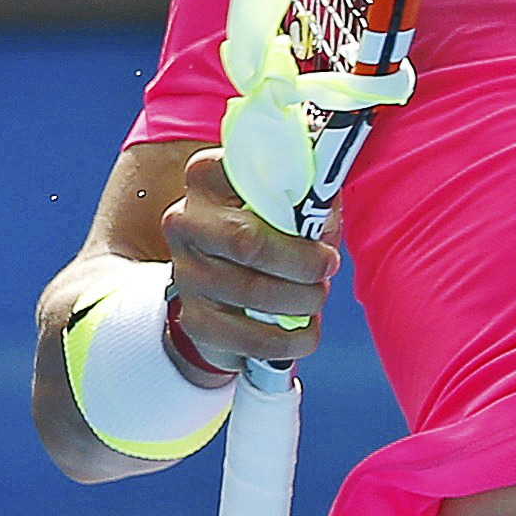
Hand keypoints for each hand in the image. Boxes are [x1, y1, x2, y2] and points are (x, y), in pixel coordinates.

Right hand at [159, 149, 338, 370]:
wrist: (222, 283)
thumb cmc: (267, 230)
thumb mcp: (288, 199)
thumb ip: (309, 192)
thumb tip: (328, 200)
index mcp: (208, 176)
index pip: (250, 179)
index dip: (296, 203)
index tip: (323, 224)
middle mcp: (186, 221)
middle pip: (248, 242)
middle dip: (301, 261)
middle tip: (327, 267)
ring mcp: (186, 272)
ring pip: (253, 292)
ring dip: (301, 300)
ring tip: (316, 296)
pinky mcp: (194, 319)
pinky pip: (250, 338)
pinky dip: (289, 339)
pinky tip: (304, 331)